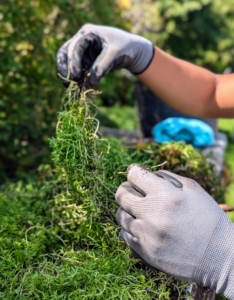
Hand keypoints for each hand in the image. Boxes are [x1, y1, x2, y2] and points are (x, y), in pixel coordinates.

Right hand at [57, 24, 153, 85]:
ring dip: (69, 75)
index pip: (75, 47)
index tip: (76, 75)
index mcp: (88, 33)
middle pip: (65, 53)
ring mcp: (82, 51)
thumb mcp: (115, 55)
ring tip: (72, 87)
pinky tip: (80, 87)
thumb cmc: (125, 47)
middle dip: (66, 68)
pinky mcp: (85, 61)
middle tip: (70, 83)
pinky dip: (78, 79)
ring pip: (68, 62)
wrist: (132, 51)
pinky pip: (77, 70)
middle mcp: (81, 40)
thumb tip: (90, 82)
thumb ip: (102, 66)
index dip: (73, 61)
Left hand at [115, 164, 233, 297]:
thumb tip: (145, 174)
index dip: (134, 171)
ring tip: (140, 210)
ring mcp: (146, 235)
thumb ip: (166, 177)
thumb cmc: (207, 217)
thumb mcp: (193, 189)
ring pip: (120, 214)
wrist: (218, 256)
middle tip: (134, 191)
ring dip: (128, 209)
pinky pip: (124, 233)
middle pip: (121, 194)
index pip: (134, 175)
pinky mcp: (144, 252)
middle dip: (126, 188)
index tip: (136, 174)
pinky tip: (143, 226)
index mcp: (167, 195)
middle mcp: (153, 214)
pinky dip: (130, 227)